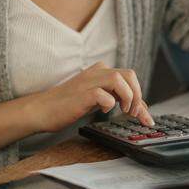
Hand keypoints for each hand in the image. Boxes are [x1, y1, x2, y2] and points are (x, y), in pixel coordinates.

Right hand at [26, 62, 153, 132]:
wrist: (42, 110)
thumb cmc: (69, 105)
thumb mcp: (98, 100)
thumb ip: (116, 99)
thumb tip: (140, 108)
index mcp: (101, 71)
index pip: (129, 77)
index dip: (141, 96)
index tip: (145, 117)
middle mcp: (97, 72)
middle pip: (129, 74)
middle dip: (137, 95)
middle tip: (133, 113)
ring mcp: (89, 81)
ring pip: (119, 79)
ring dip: (128, 97)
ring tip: (124, 111)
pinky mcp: (81, 94)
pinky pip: (103, 94)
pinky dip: (109, 103)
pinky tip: (104, 110)